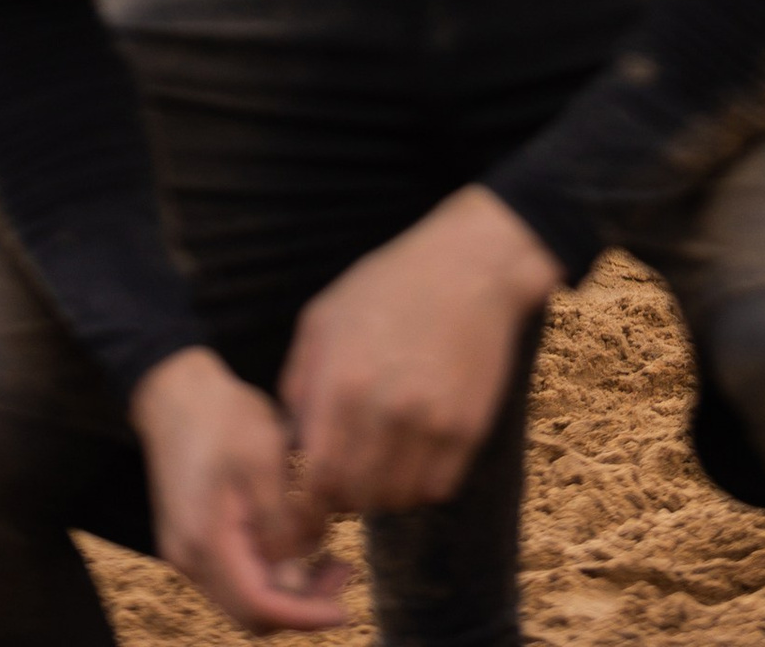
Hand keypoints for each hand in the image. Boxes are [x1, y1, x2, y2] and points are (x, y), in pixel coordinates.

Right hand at [131, 348, 345, 634]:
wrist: (177, 393)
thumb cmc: (223, 417)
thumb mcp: (263, 458)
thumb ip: (283, 517)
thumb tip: (304, 559)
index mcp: (207, 542)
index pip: (259, 606)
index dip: (304, 615)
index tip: (344, 610)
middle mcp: (191, 559)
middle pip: (251, 610)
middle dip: (301, 605)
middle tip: (344, 574)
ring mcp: (189, 552)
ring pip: (245, 596)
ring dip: (289, 589)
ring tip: (332, 560)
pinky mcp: (196, 539)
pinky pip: (237, 573)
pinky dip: (271, 571)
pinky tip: (301, 544)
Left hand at [281, 188, 558, 518]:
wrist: (473, 264)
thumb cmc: (390, 286)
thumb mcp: (325, 317)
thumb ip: (298, 383)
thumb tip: (291, 443)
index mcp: (343, 384)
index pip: (315, 480)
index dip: (310, 495)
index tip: (314, 486)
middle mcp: (386, 410)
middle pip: (356, 496)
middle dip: (345, 495)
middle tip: (349, 474)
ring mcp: (432, 422)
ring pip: (397, 499)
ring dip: (384, 492)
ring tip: (383, 463)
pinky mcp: (469, 427)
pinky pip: (437, 487)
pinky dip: (422, 483)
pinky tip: (416, 453)